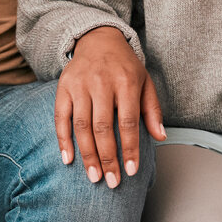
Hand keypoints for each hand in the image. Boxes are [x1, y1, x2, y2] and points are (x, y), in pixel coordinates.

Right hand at [58, 26, 166, 186]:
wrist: (98, 39)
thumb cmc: (125, 67)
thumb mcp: (145, 82)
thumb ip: (152, 110)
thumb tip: (160, 137)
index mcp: (126, 82)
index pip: (128, 121)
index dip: (129, 148)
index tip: (131, 171)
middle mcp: (102, 83)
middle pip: (103, 127)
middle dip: (108, 158)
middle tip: (112, 182)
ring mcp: (80, 85)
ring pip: (81, 125)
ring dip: (87, 154)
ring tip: (94, 176)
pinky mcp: (63, 87)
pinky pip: (60, 117)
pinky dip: (63, 140)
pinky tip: (67, 159)